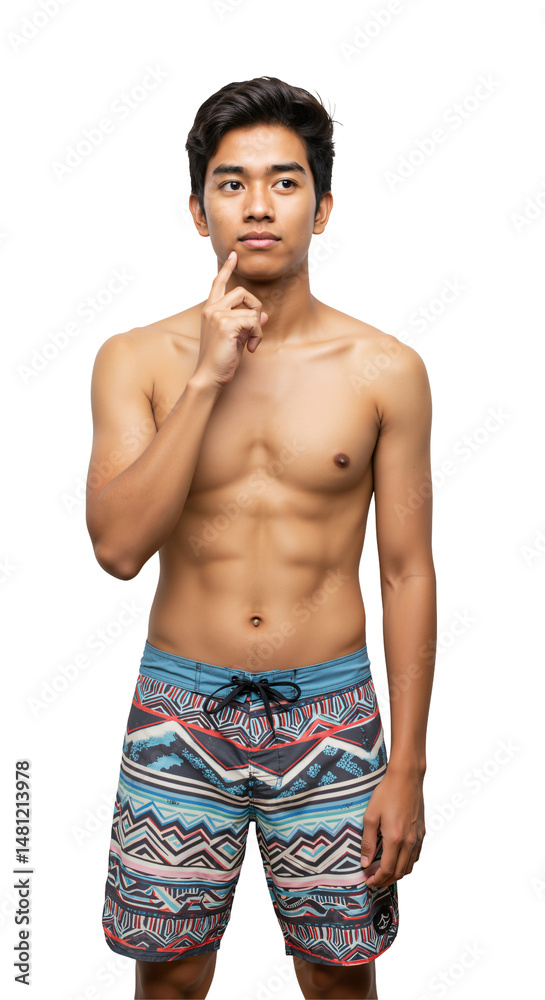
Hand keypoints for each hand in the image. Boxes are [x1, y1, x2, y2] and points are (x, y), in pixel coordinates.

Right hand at [192, 249, 267, 389]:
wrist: (209, 376)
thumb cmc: (221, 360)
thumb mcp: (236, 338)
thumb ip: (246, 323)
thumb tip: (262, 314)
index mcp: (210, 310)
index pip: (218, 283)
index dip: (228, 269)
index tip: (234, 255)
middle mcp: (211, 309)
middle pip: (242, 292)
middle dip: (255, 307)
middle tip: (254, 329)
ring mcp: (217, 315)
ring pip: (251, 308)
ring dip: (257, 327)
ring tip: (251, 343)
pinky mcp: (226, 324)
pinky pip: (253, 321)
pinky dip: (257, 335)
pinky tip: (250, 348)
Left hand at [360, 767, 425, 889]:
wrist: (406, 778)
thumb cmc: (386, 793)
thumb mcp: (370, 816)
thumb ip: (368, 841)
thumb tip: (365, 862)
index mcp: (395, 839)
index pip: (387, 870)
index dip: (377, 879)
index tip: (368, 881)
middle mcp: (409, 842)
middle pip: (399, 872)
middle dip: (386, 880)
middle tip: (374, 880)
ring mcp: (418, 838)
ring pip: (409, 866)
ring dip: (397, 873)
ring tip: (384, 871)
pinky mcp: (422, 832)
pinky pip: (416, 856)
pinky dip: (406, 863)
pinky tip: (396, 858)